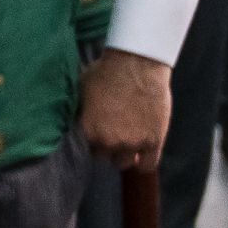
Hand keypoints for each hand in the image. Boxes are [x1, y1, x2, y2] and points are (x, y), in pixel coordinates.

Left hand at [79, 48, 170, 171]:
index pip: (90, 149)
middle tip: (118, 135)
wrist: (137, 64)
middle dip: (110, 148)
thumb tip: (74, 117)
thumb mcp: (82, 90)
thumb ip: (80, 111)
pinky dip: (145, 162)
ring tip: (131, 141)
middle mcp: (108, 142)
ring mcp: (132, 144)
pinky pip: (148, 164)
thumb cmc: (106, 71)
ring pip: (125, 163)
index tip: (103, 135)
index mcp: (88, 131)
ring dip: (127, 155)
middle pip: (106, 158)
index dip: (97, 141)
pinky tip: (145, 153)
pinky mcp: (153, 141)